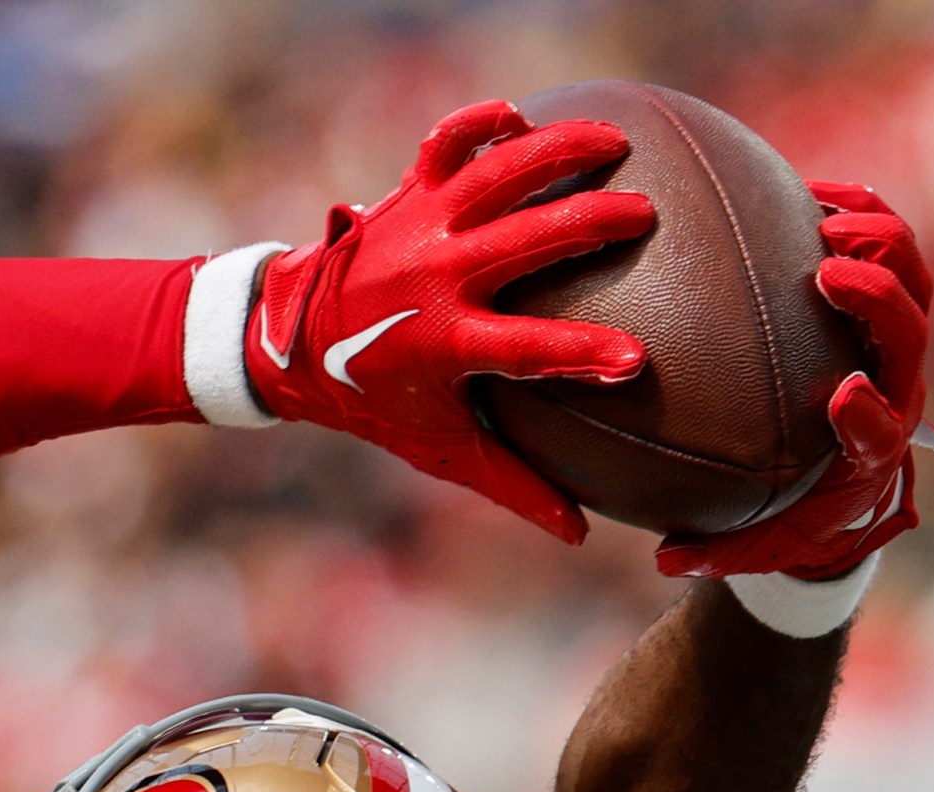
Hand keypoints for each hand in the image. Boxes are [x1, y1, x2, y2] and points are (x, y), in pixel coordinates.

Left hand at [252, 101, 654, 542]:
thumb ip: (513, 486)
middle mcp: (435, 278)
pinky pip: (447, 142)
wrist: (286, 340)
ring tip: (616, 138)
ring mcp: (421, 225)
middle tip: (646, 215)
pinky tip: (524, 115)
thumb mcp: (442, 447)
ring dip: (558, 149)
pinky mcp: (407, 192)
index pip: (527, 353)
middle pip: (525, 241)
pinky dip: (480, 122)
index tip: (636, 360)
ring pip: (496, 173)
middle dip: (589, 222)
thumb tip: (580, 533)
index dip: (581, 357)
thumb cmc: (375, 400)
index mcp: (446, 345)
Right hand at [656, 180, 933, 581]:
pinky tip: (811, 189)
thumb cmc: (795, 516)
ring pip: (913, 281)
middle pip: (908, 336)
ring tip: (828, 217)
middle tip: (829, 272)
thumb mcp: (756, 547)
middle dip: (879, 300)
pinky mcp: (884, 308)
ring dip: (879, 242)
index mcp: (867, 456)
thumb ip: (716, 552)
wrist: (845, 486)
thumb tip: (666, 554)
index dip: (869, 415)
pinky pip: (890, 249)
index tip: (840, 396)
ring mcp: (895, 345)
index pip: (879, 436)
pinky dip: (861, 214)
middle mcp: (896, 393)